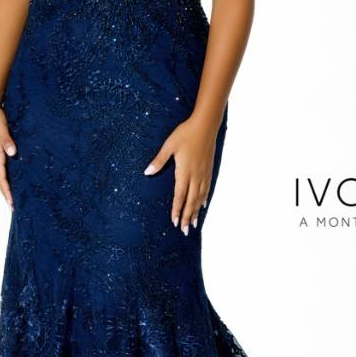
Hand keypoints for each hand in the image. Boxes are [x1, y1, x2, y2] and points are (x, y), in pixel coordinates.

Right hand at [0, 99, 16, 208]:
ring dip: (8, 187)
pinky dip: (10, 176)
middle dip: (7, 194)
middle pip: (1, 180)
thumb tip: (12, 153)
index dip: (7, 191)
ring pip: (3, 174)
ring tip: (16, 198)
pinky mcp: (1, 149)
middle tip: (15, 207)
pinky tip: (18, 178)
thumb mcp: (1, 128)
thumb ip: (6, 140)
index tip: (12, 204)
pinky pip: (6, 167)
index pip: (1, 178)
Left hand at [143, 114, 216, 233]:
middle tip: (184, 231)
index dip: (176, 210)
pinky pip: (206, 188)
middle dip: (186, 216)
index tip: (174, 222)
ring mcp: (203, 173)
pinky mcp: (209, 169)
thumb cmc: (185, 133)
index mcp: (184, 171)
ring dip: (195, 211)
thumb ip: (159, 160)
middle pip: (191, 200)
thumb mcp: (169, 145)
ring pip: (200, 197)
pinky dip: (204, 199)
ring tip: (193, 224)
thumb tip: (147, 172)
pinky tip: (202, 205)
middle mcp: (195, 175)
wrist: (205, 125)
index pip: (179, 195)